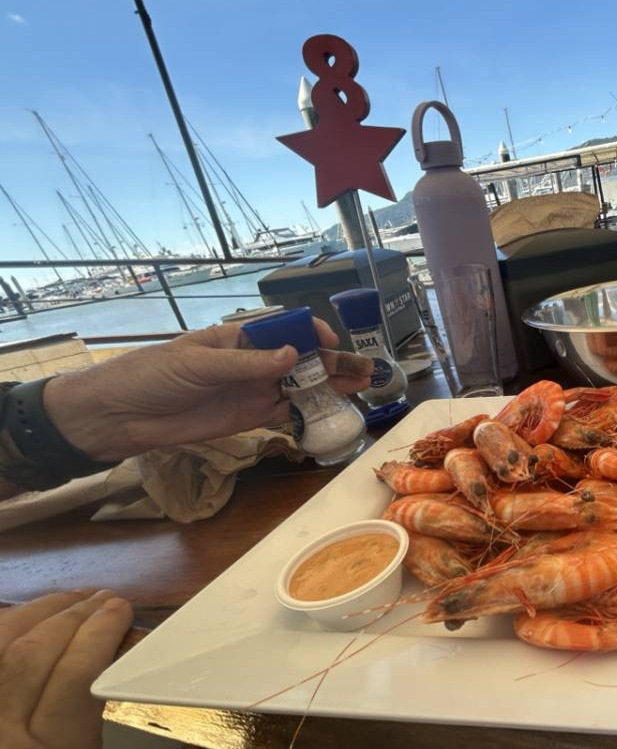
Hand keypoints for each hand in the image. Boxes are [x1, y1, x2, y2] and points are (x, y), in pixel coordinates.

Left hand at [0, 590, 133, 748]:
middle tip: (101, 599)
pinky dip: (2, 633)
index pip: (73, 673)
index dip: (98, 632)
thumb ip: (83, 710)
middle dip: (70, 616)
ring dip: (34, 614)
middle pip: (29, 654)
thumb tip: (103, 650)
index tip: (120, 609)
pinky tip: (22, 622)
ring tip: (68, 602)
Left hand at [43, 320, 372, 462]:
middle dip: (332, 364)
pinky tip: (332, 412)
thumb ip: (247, 363)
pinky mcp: (247, 419)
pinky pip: (285, 413)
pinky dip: (308, 413)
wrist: (118, 417)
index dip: (311, 333)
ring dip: (328, 388)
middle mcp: (251, 362)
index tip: (331, 344)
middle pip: (300, 360)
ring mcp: (251, 391)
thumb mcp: (198, 363)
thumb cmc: (152, 375)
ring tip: (359, 391)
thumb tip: (291, 357)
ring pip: (299, 386)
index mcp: (238, 337)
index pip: (284, 329)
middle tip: (365, 372)